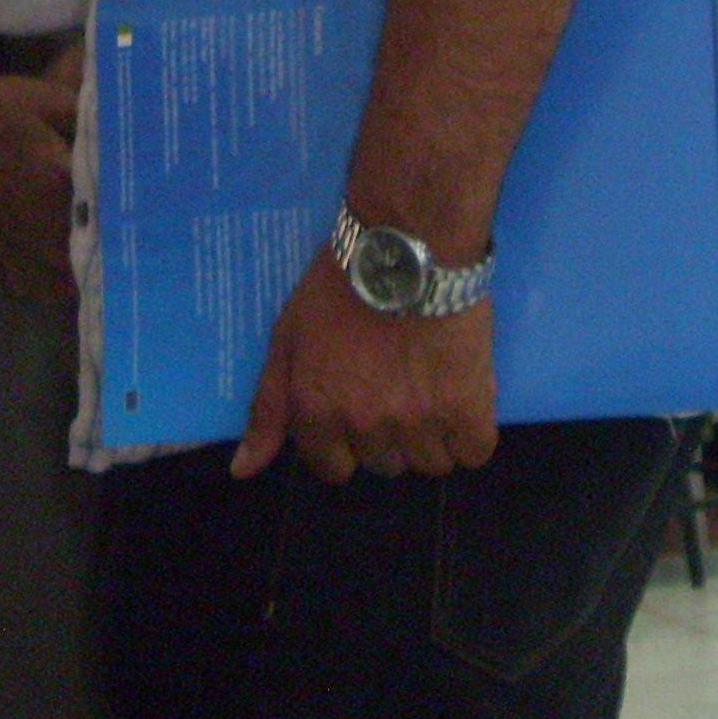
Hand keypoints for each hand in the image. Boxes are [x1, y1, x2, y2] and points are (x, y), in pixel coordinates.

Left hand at [231, 246, 495, 483]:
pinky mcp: (466, 409)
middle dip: (388, 434)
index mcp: (318, 411)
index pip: (333, 467)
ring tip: (432, 387)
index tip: (361, 405)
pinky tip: (464, 399)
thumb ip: (267, 407)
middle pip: (383, 464)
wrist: (409, 247)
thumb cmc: (340, 285)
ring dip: (432, 435)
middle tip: (397, 384)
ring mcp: (418, 422)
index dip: (346, 440)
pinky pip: (475, 451)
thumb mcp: (287, 338)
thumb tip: (242, 471)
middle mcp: (365, 426)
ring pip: (430, 463)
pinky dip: (471, 433)